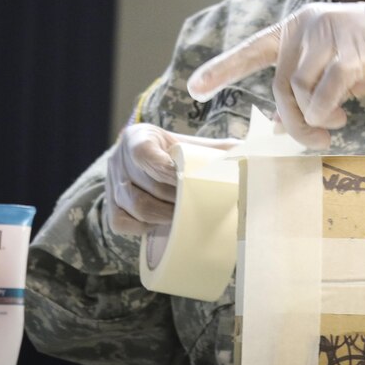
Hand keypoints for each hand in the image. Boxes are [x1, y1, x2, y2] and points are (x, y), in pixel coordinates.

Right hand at [104, 124, 236, 236]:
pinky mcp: (109, 207)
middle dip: (172, 198)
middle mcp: (117, 159)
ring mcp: (110, 184)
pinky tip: (162, 224)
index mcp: (138, 137)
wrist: (149, 160)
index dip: (167, 170)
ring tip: (183, 217)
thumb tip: (255, 154)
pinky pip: (120, 222)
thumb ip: (220, 150)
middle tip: (196, 204)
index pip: (144, 153)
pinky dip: (143, 227)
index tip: (189, 181)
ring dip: (161, 215)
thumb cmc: (177, 154)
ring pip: (133, 206)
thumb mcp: (194, 145)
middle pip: (142, 185)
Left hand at [187, 2, 364, 147]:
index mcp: (297, 29)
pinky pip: (325, 93)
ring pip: (300, 92)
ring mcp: (327, 34)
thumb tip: (278, 124)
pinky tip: (342, 115)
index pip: (253, 49)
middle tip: (316, 139)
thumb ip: (304, 89)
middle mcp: (306, 26)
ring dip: (314, 119)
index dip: (223, 69)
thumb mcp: (332, 73)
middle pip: (280, 85)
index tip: (194, 88)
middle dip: (294, 121)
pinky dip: (328, 111)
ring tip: (335, 122)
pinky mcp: (350, 50)